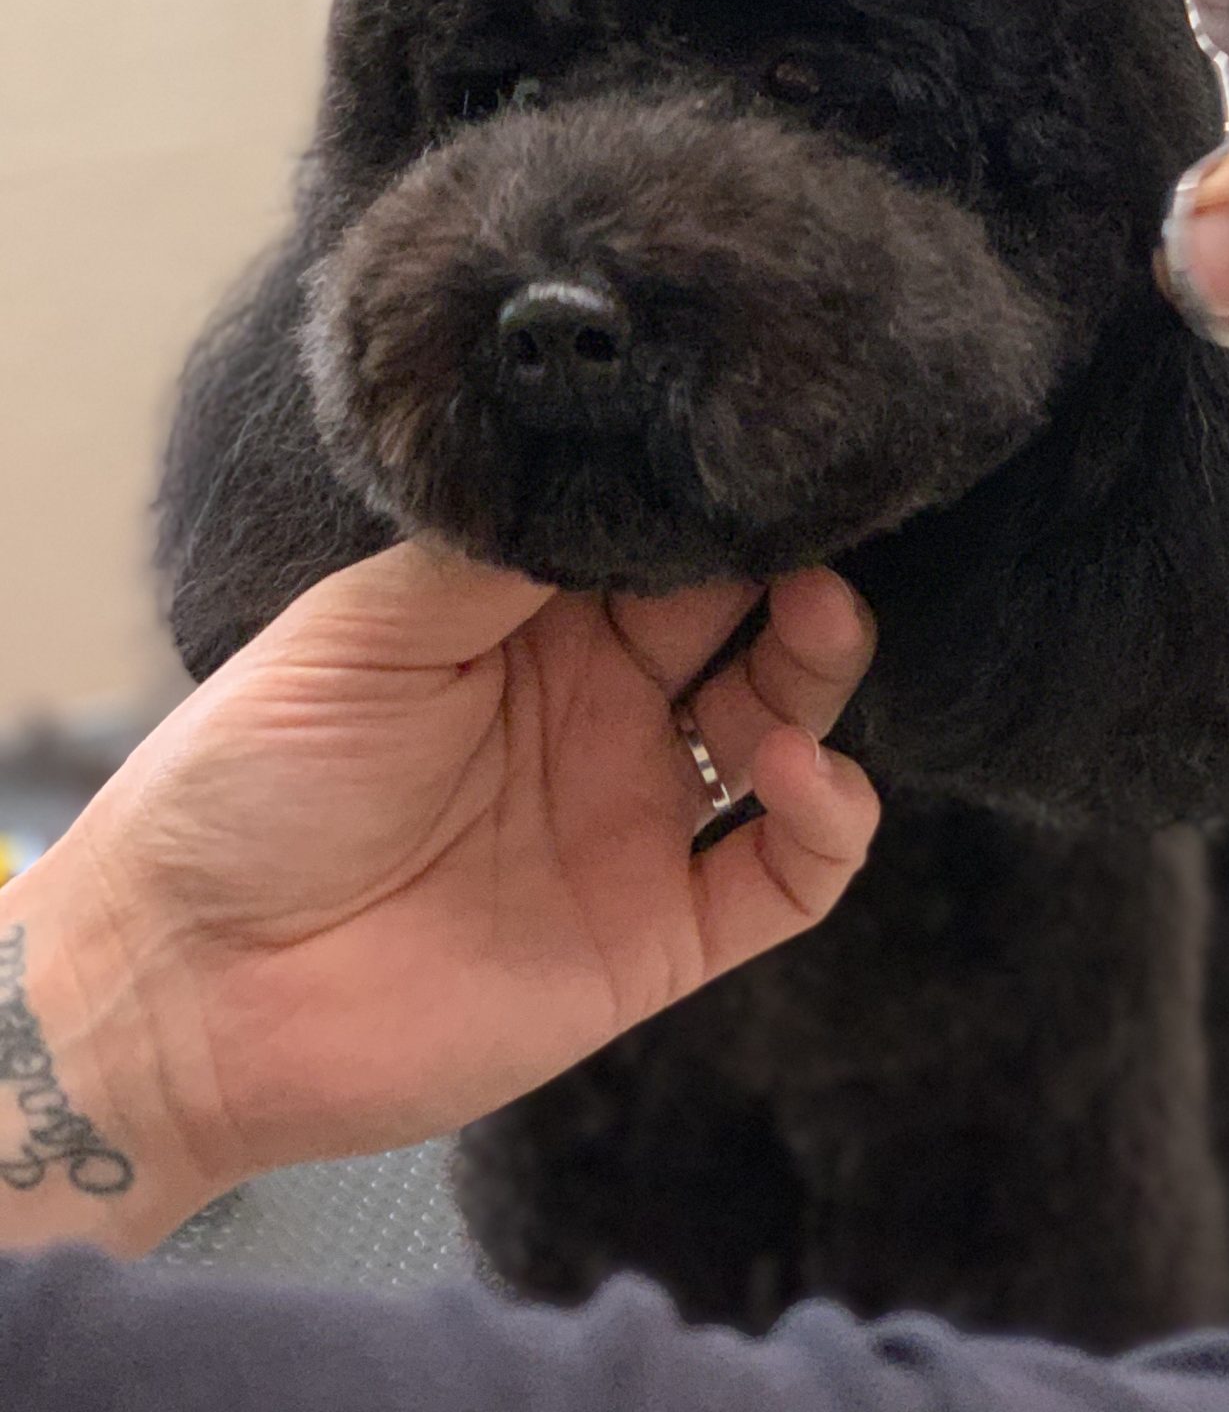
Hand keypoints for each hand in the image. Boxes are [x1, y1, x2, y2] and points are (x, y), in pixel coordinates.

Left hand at [0, 546, 877, 1253]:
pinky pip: (787, 878)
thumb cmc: (249, 780)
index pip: (662, 544)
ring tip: (818, 623)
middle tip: (818, 536)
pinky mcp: (658, 933)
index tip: (766, 454)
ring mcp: (634, 818)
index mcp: (532, 624)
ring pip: (784, 725)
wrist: (187, 984)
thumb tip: (611, 460)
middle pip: (747, 621)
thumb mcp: (365, 629)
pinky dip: (830, 822)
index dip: (716, 504)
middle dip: (796, 569)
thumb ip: (499, 553)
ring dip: (823, 672)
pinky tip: (800, 771)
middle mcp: (601, 708)